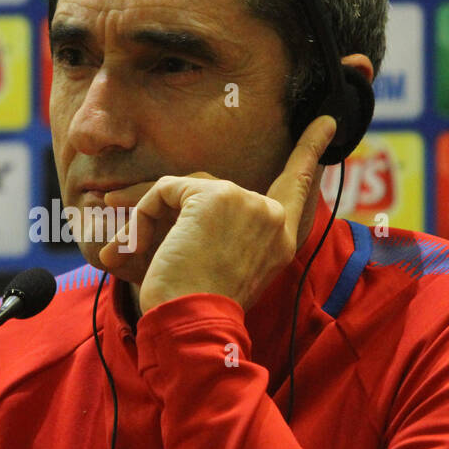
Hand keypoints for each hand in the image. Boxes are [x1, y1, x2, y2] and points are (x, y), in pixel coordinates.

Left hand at [97, 114, 337, 314]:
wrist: (189, 327)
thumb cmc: (192, 309)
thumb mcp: (214, 267)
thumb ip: (209, 231)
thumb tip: (154, 198)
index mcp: (281, 239)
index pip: (299, 185)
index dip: (310, 150)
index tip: (327, 121)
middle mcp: (271, 218)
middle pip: (211, 188)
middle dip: (164, 206)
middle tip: (121, 228)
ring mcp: (247, 203)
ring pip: (184, 189)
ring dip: (149, 219)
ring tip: (128, 254)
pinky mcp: (216, 197)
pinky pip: (165, 190)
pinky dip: (142, 217)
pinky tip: (135, 246)